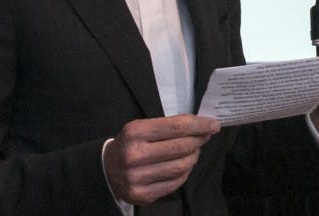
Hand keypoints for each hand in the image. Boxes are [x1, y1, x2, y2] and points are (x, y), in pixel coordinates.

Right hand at [102, 114, 219, 204]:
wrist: (105, 169)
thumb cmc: (130, 144)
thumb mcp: (142, 128)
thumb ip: (168, 126)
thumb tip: (202, 125)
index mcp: (135, 132)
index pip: (176, 127)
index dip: (199, 125)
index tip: (213, 124)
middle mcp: (134, 155)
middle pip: (180, 147)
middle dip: (199, 140)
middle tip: (206, 136)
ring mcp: (137, 178)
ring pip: (180, 166)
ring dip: (194, 156)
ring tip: (195, 150)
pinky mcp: (141, 195)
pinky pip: (174, 183)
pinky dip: (185, 172)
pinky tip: (185, 165)